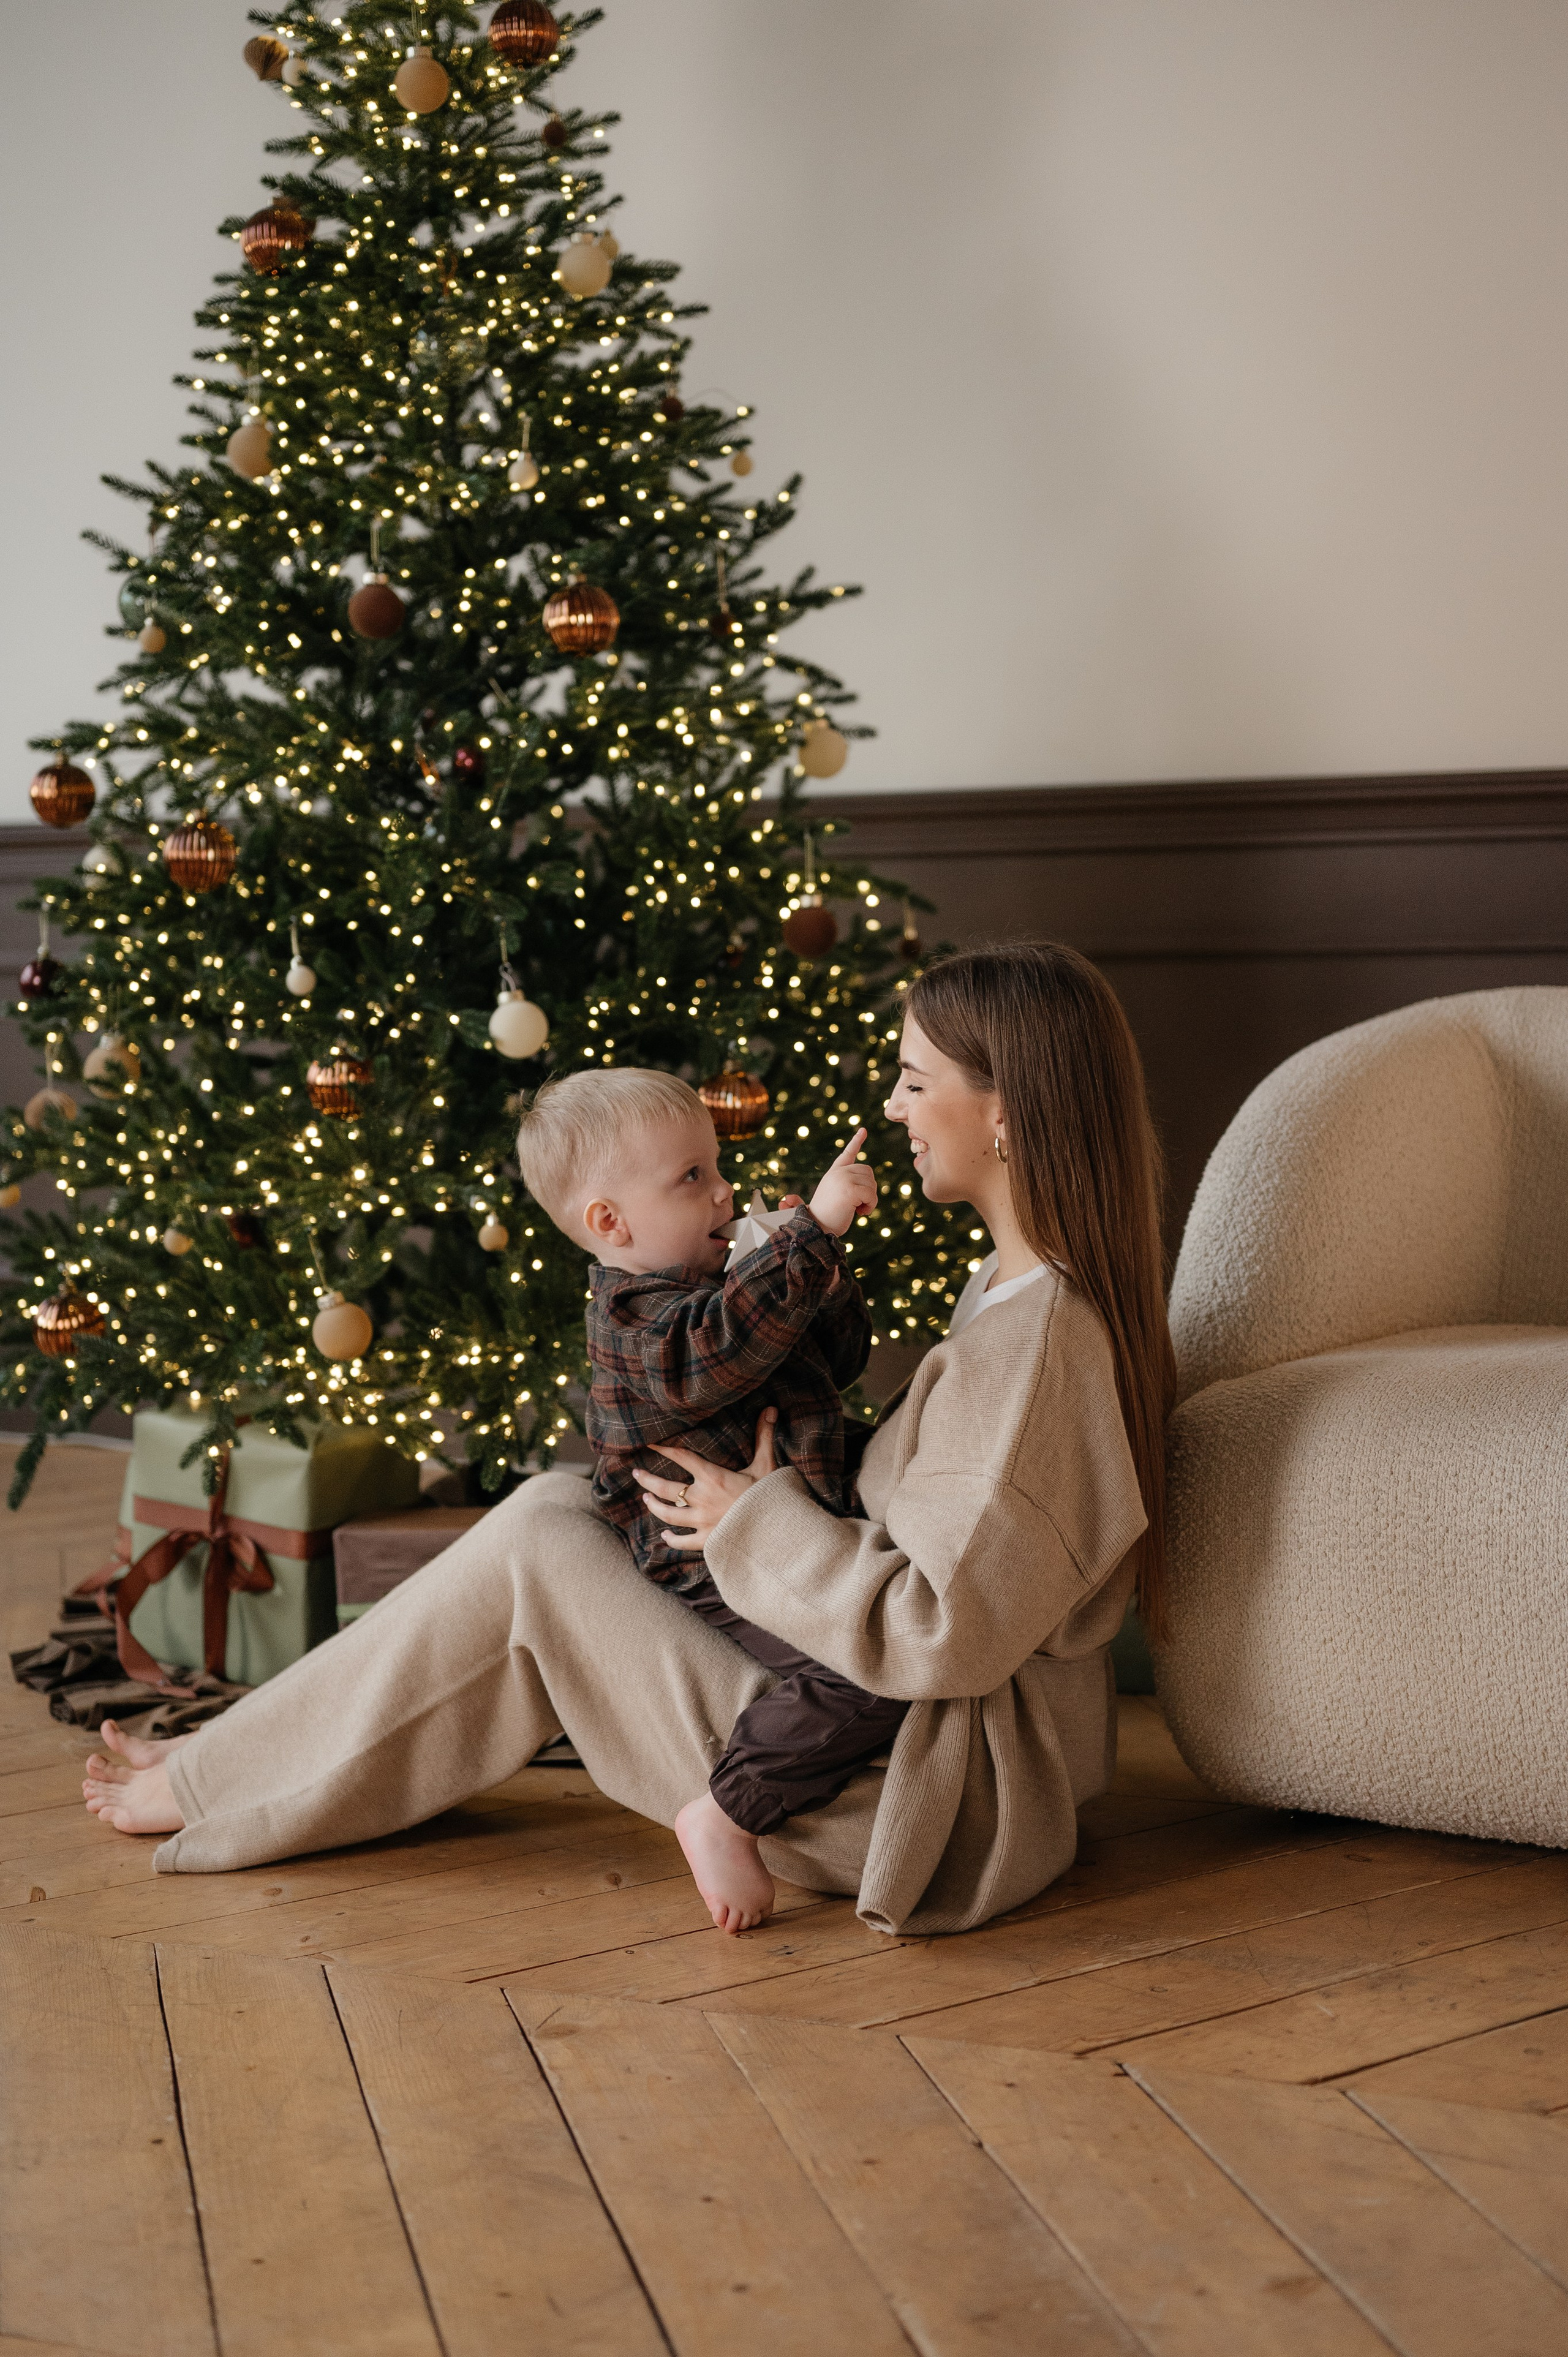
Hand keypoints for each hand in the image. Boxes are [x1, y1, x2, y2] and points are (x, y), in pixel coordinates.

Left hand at [632, 1409, 778, 1549]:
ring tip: (646, 1498)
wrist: (775, 1532)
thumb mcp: (767, 1465)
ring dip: (654, 1505)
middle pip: (666, 1488)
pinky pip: (682, 1542)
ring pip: (668, 1514)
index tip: (648, 1442)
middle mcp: (702, 1499)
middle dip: (647, 1479)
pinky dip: (671, 1539)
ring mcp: (702, 1522)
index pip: (682, 1457)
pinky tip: (664, 1535)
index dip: (663, 1448)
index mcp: (713, 1477)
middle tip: (636, 1473)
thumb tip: (771, 1408)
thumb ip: (764, 1437)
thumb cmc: (771, 1496)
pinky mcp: (707, 1541)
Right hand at [807, 1127, 877, 1236]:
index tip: (863, 1130)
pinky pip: (872, 1195)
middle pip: (868, 1173)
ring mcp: (844, 1179)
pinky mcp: (850, 1190)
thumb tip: (784, 1200)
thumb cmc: (821, 1220)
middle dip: (868, 1190)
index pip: (847, 1154)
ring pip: (872, 1184)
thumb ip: (817, 1196)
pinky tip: (859, 1213)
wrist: (816, 1230)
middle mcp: (838, 1173)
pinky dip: (870, 1206)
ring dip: (869, 1200)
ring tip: (856, 1210)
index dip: (856, 1141)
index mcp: (833, 1173)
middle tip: (857, 1205)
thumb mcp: (824, 1202)